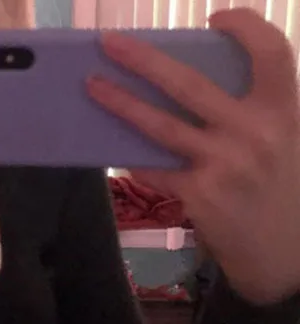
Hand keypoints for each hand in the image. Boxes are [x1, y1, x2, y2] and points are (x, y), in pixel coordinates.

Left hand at [87, 9, 299, 305]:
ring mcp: (224, 164)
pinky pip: (155, 167)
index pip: (271, 50)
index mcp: (284, 109)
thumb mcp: (283, 140)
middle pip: (191, 84)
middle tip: (108, 42)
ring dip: (121, 103)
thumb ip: (251, 111)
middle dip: (144, 60)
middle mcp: (256, 131)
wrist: (283, 253)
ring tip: (92, 86)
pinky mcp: (199, 194)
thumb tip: (187, 85)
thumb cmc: (279, 188)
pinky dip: (132, 155)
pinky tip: (111, 144)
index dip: (245, 26)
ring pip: (161, 125)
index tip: (214, 17)